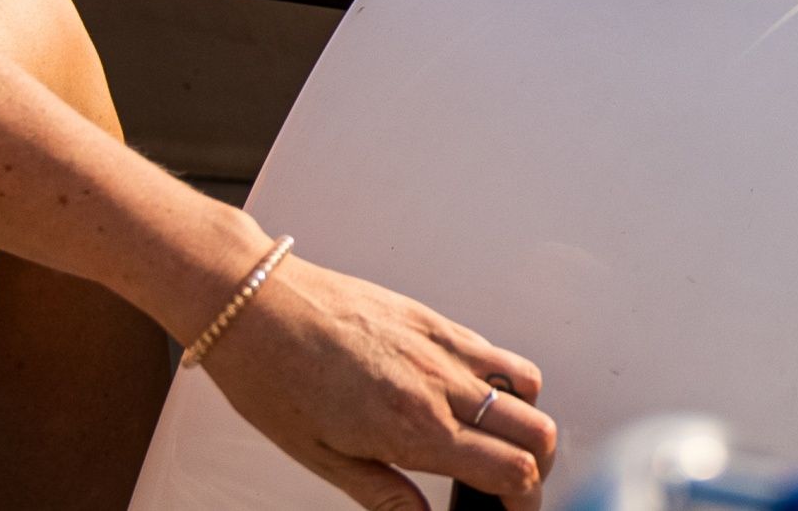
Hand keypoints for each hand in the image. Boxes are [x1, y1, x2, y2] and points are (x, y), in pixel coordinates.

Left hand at [201, 255, 556, 509]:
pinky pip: (492, 351)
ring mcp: (441, 347)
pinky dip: (504, 379)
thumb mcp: (321, 457)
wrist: (258, 306)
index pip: (509, 469)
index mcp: (414, 428)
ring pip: (526, 385)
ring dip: (528, 420)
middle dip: (539, 467)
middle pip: (534, 429)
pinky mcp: (432, 320)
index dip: (526, 500)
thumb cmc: (274, 379)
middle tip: (518, 488)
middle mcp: (440, 385)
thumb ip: (383, 494)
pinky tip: (476, 395)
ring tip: (505, 441)